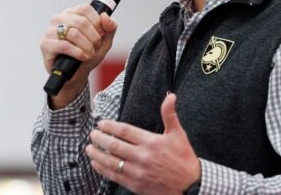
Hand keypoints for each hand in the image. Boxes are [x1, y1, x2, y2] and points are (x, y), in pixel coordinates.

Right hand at [39, 4, 117, 106]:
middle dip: (94, 37)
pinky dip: (78, 52)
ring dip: (87, 46)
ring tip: (89, 54)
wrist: (76, 75)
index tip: (100, 34)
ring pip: (73, 33)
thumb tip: (105, 16)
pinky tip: (82, 57)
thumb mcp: (104, 41)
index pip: (85, 9)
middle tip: (96, 46)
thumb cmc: (87, 55)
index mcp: (71, 13)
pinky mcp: (45, 45)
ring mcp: (50, 31)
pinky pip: (64, 46)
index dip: (97, 22)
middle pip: (81, 21)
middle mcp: (59, 19)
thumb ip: (109, 27)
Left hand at [85, 94, 200, 194]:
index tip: (101, 124)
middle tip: (92, 134)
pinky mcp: (136, 185)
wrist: (191, 187)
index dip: (109, 126)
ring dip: (97, 154)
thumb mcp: (178, 135)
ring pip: (111, 161)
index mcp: (151, 142)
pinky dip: (102, 169)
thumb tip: (170, 96)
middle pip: (114, 145)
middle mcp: (142, 156)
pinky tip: (96, 163)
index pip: (124, 130)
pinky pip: (114, 176)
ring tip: (89, 148)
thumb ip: (169, 115)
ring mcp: (138, 172)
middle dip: (99, 138)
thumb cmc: (184, 159)